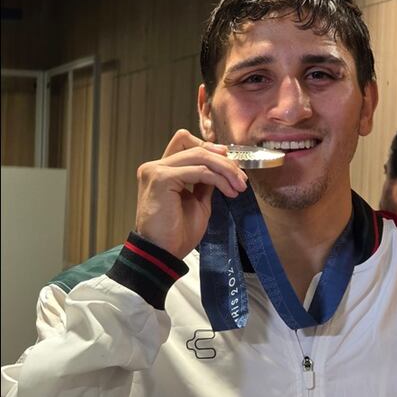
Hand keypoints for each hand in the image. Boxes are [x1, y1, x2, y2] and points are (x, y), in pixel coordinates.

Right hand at [133, 129, 247, 258]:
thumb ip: (204, 182)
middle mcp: (155, 166)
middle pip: (197, 148)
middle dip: (224, 162)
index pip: (184, 142)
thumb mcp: (197, 202)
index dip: (210, 147)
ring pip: (200, 156)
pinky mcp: (161, 178)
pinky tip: (229, 192)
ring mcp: (156, 170)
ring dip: (226, 170)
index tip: (230, 161)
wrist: (163, 253)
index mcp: (161, 170)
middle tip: (242, 179)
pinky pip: (200, 171)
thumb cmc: (176, 233)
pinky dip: (219, 180)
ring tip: (239, 186)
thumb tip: (220, 169)